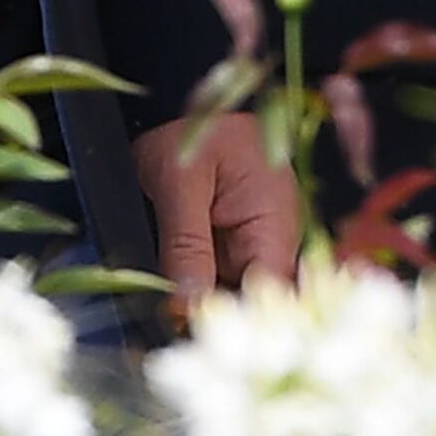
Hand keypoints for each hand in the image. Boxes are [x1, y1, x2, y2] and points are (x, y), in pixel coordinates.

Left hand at [132, 112, 302, 312]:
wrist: (178, 102)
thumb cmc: (189, 128)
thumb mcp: (180, 180)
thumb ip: (186, 243)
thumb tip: (188, 304)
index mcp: (275, 221)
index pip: (272, 291)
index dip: (238, 319)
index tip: (192, 332)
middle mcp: (270, 242)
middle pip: (251, 302)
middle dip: (211, 319)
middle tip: (167, 329)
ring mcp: (249, 248)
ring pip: (230, 297)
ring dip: (198, 308)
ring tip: (161, 318)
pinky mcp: (228, 250)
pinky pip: (215, 284)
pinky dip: (191, 293)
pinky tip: (164, 304)